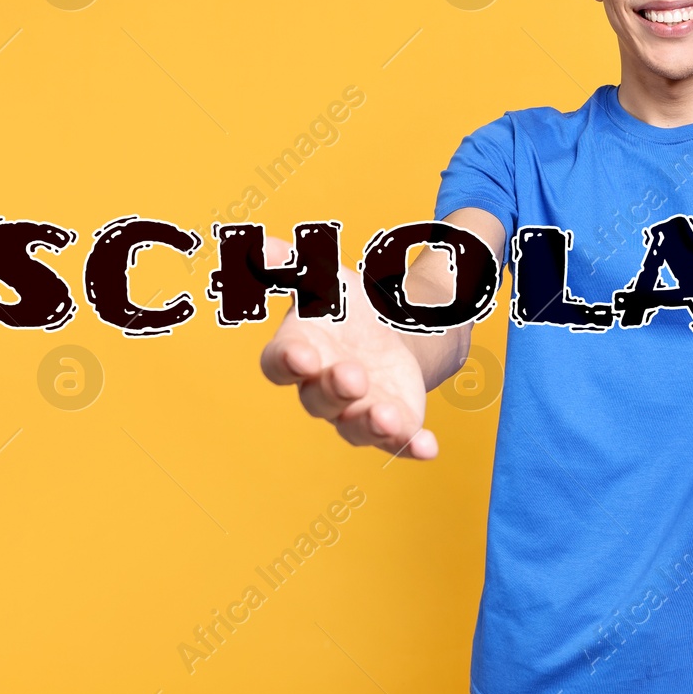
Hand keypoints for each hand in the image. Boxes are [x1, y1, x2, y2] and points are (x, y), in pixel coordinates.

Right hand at [258, 237, 438, 459]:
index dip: (286, 362)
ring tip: (386, 418)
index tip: (302, 356)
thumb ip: (294, 265)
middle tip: (353, 375)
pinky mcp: (390, 423)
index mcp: (298, 353)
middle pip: (319, 399)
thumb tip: (265, 246)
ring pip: (354, 428)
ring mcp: (356, 410)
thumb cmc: (345, 307)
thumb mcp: (324, 278)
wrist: (391, 330)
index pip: (279, 364)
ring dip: (369, 425)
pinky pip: (397, 441)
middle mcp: (321, 389)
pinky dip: (410, 445)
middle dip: (336, 389)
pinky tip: (427, 447)